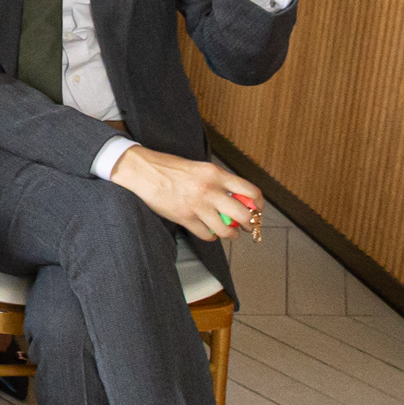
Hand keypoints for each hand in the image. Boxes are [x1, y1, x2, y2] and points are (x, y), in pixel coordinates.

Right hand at [113, 145, 262, 244]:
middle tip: (248, 226)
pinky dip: (211, 236)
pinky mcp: (185, 218)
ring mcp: (197, 206)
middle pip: (242, 214)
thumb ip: (220, 181)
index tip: (258, 210)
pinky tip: (210, 232)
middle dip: (249, 224)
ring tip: (230, 233)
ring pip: (226, 230)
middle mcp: (210, 190)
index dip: (259, 204)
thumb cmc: (172, 168)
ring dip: (231, 235)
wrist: (145, 172)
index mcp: (216, 174)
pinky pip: (206, 234)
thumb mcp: (202, 168)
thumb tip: (238, 198)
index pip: (250, 191)